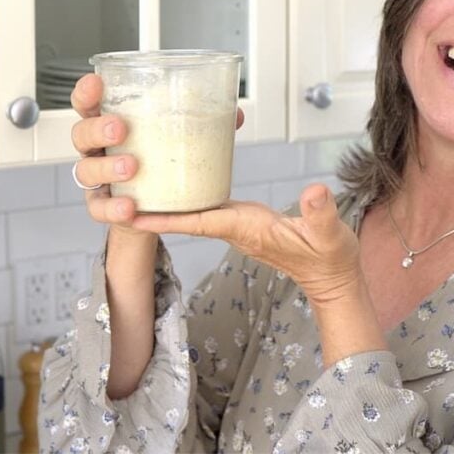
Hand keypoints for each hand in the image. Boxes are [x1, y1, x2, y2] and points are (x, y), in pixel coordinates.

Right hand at [69, 73, 245, 227]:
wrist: (153, 208)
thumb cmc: (159, 161)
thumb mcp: (175, 140)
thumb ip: (201, 124)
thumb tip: (235, 113)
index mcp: (111, 123)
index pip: (89, 103)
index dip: (87, 92)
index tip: (97, 83)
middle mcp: (97, 149)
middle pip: (81, 133)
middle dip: (97, 128)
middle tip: (121, 128)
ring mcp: (97, 179)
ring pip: (86, 170)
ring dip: (107, 167)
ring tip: (132, 167)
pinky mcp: (102, 207)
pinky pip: (99, 208)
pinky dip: (113, 208)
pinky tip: (130, 207)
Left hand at [130, 184, 363, 305]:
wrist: (333, 277)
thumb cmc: (332, 259)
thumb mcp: (331, 236)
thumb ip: (322, 214)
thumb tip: (314, 191)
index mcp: (248, 229)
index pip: (199, 222)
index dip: (166, 216)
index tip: (132, 211)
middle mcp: (236, 228)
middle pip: (185, 216)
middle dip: (153, 205)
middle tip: (119, 182)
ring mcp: (239, 227)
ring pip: (193, 211)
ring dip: (167, 200)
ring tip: (140, 175)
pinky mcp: (245, 222)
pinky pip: (208, 207)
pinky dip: (190, 196)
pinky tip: (181, 179)